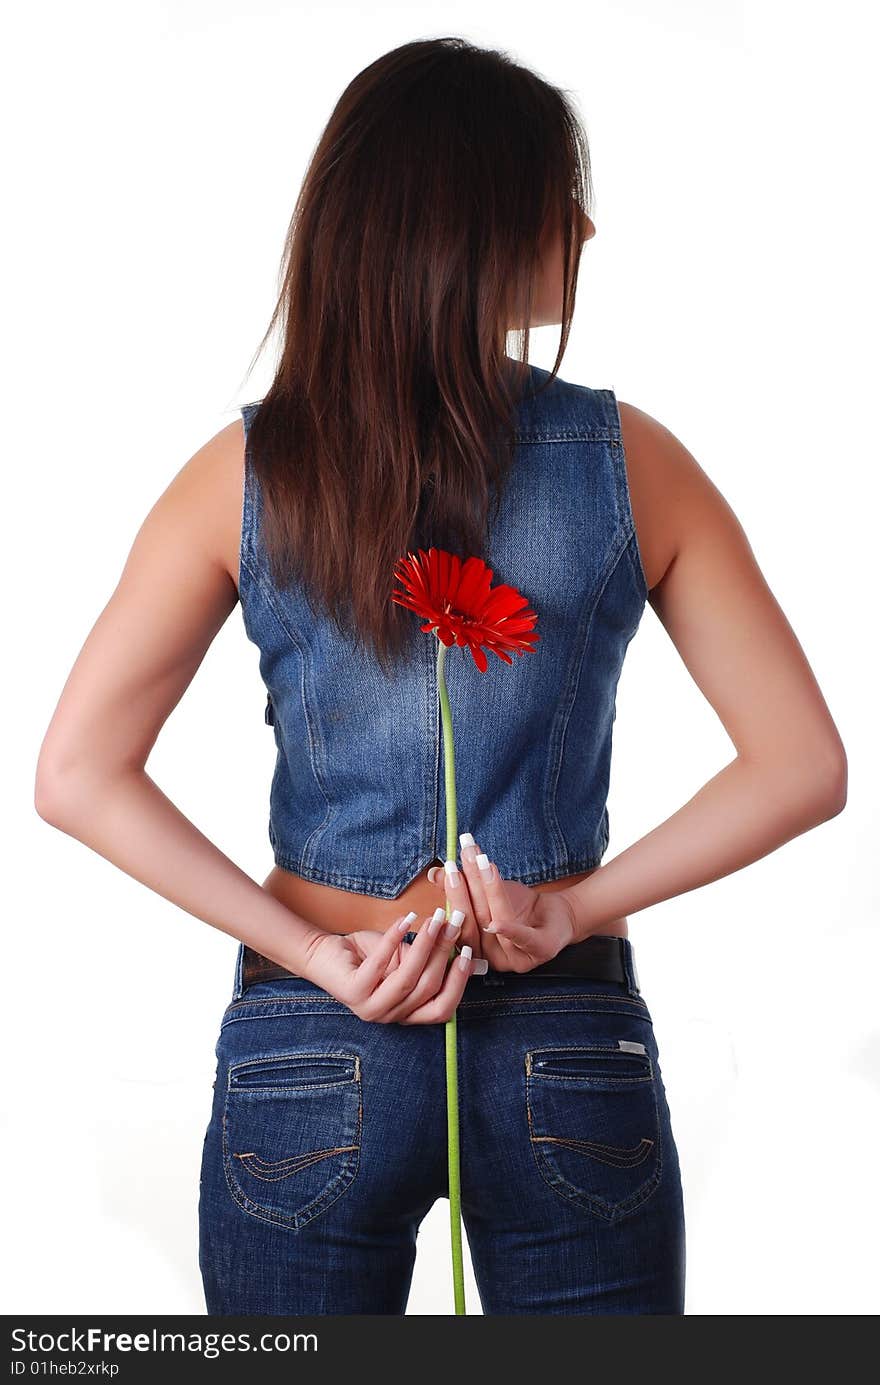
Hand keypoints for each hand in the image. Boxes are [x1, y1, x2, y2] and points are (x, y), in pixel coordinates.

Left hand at [301, 911, 478, 1023]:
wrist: (324, 954)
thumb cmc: (366, 955)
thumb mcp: (403, 958)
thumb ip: (428, 958)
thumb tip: (461, 944)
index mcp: (406, 1013)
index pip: (442, 1009)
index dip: (458, 982)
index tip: (467, 951)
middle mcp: (390, 1016)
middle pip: (428, 989)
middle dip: (444, 952)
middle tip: (451, 923)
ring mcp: (370, 1008)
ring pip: (409, 979)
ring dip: (425, 945)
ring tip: (434, 919)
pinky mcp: (354, 992)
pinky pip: (381, 964)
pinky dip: (395, 938)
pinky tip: (406, 919)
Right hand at [426, 839, 579, 972]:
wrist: (558, 914)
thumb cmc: (520, 907)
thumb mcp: (487, 895)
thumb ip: (462, 887)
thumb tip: (434, 873)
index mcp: (474, 947)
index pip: (457, 921)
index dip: (450, 895)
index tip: (446, 868)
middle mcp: (490, 957)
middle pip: (473, 922)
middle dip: (463, 890)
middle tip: (456, 864)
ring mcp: (515, 958)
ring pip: (495, 923)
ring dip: (487, 892)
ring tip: (481, 863)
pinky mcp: (539, 952)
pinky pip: (523, 941)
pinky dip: (510, 931)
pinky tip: (498, 922)